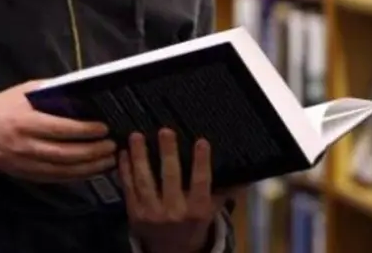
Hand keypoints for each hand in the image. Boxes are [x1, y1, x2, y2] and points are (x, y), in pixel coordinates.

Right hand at [0, 80, 116, 181]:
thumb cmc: (0, 107)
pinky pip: (56, 179)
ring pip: (63, 170)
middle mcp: (26, 145)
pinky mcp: (26, 175)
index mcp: (26, 121)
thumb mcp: (22, 91)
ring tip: (109, 161)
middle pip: (66, 154)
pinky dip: (75, 176)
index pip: (60, 129)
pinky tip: (91, 171)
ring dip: (89, 167)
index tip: (103, 128)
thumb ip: (49, 90)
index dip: (84, 130)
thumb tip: (78, 88)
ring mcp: (26, 163)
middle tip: (112, 147)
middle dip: (92, 152)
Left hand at [119, 129, 233, 252]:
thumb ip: (225, 191)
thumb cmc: (192, 224)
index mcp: (196, 210)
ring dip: (140, 156)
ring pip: (145, 181)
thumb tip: (247, 174)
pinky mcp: (134, 213)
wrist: (170, 251)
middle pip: (171, 178)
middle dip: (168, 154)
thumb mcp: (211, 211)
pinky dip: (125, 169)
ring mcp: (152, 213)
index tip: (202, 141)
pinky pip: (128, 187)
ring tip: (137, 136)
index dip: (202, 162)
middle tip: (165, 130)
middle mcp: (174, 212)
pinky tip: (124, 152)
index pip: (201, 183)